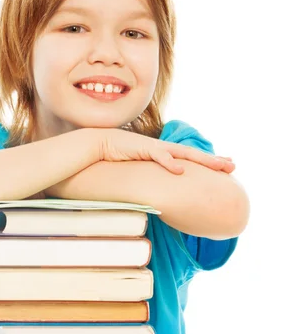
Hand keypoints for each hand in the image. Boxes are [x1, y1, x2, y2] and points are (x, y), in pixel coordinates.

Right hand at [97, 128, 234, 174]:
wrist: (100, 144)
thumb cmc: (118, 158)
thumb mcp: (139, 169)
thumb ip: (151, 176)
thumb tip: (159, 190)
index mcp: (164, 153)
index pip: (190, 157)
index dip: (208, 161)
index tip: (224, 166)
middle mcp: (164, 149)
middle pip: (194, 154)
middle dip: (214, 160)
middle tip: (233, 165)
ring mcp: (155, 147)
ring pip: (184, 153)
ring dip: (202, 159)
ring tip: (219, 165)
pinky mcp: (143, 148)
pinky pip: (159, 156)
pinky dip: (170, 163)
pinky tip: (181, 170)